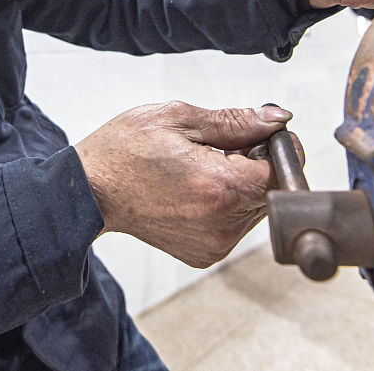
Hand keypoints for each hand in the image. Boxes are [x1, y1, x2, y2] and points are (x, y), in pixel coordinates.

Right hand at [74, 101, 300, 267]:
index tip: (258, 136)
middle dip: (256, 164)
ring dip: (241, 185)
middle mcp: (222, 222)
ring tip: (201, 170)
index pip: (283, 171)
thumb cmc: (125, 151)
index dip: (276, 148)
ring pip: (256, 208)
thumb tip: (276, 120)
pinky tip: (194, 190)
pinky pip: (235, 225)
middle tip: (218, 149)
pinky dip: (225, 205)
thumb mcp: (178, 119)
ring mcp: (215, 243)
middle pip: (272, 190)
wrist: (90, 191)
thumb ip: (235, 121)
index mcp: (220, 186)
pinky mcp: (205, 254)